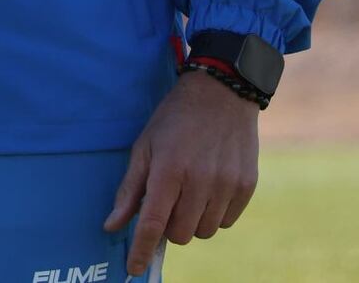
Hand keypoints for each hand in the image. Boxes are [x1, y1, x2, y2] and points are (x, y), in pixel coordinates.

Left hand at [104, 71, 259, 274]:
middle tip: (168, 201)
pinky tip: (210, 188)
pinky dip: (215, 214)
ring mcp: (226, 184)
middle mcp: (200, 180)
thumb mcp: (145, 146)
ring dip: (193, 220)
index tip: (134, 270)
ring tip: (190, 191)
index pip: (153, 223)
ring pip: (204, 231)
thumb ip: (129, 189)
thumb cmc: (175, 119)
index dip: (142, 250)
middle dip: (170, 226)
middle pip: (181, 234)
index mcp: (169, 169)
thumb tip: (112, 226)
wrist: (222, 92)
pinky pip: (226, 222)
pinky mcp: (246, 186)